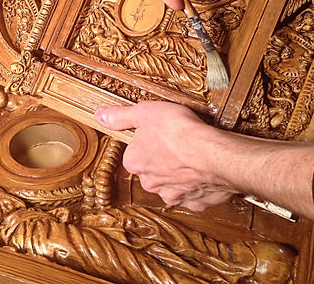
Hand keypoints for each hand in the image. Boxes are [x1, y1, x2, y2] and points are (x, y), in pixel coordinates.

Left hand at [94, 101, 236, 210]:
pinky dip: (199, 185)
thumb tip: (100, 115)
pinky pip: (194, 194)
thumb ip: (121, 116)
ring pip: (172, 184)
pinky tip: (205, 172)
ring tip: (193, 156)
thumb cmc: (179, 131)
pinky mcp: (196, 201)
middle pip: (152, 169)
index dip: (147, 140)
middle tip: (177, 144)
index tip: (160, 132)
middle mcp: (150, 182)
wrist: (214, 154)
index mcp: (134, 162)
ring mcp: (173, 194)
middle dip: (162, 159)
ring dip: (180, 174)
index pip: (134, 152)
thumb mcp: (144, 112)